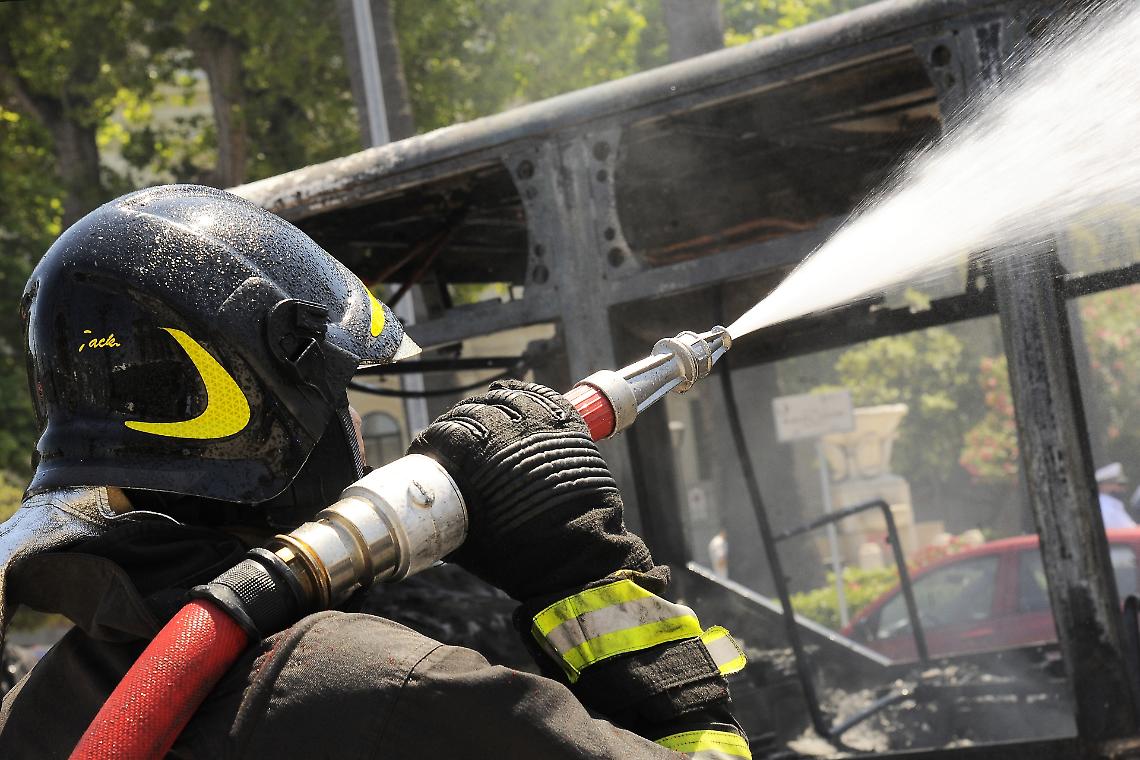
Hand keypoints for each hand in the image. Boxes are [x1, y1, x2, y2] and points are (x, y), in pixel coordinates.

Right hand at [408, 380, 656, 600]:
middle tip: (460, 438)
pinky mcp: (568, 425)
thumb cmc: (517, 554)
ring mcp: (538, 423)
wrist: (574, 555)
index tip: (431, 452)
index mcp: (471, 451)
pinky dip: (529, 395)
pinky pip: (544, 396)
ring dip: (494, 404)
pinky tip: (520, 399)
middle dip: (460, 422)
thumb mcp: (465, 541)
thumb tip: (432, 516)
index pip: (442, 433)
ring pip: (508, 396)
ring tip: (490, 416)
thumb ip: (445, 520)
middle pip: (472, 410)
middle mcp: (503, 428)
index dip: (432, 442)